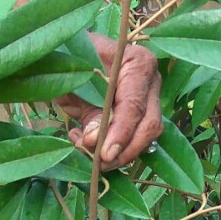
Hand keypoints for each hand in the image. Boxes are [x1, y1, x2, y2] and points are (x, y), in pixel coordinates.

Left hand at [56, 33, 163, 170]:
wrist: (70, 55)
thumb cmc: (73, 60)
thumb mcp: (76, 84)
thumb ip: (89, 111)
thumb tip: (96, 141)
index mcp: (138, 64)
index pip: (134, 106)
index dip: (121, 133)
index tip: (104, 154)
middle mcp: (150, 82)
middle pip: (148, 125)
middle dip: (124, 150)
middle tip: (98, 164)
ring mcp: (148, 100)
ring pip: (145, 137)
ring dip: (118, 154)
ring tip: (86, 150)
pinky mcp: (139, 117)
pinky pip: (133, 141)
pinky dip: (112, 150)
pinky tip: (87, 144)